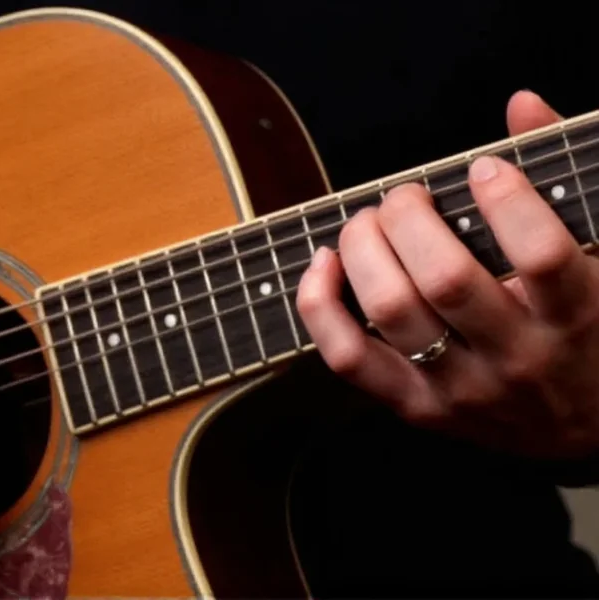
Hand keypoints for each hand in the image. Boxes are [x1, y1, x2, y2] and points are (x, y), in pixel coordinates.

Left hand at [297, 90, 598, 459]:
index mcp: (578, 318)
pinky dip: (321, 304)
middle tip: (406, 197)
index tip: (484, 169)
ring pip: (392, 311)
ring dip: (363, 248)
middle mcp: (518, 360)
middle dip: (410, 217)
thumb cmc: (593, 329)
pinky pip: (348, 357)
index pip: (542, 254)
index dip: (505, 199)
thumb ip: (566, 182)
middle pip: (445, 280)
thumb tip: (522, 103)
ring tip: (368, 222)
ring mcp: (462, 389)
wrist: (589, 427)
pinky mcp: (416, 406)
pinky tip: (324, 262)